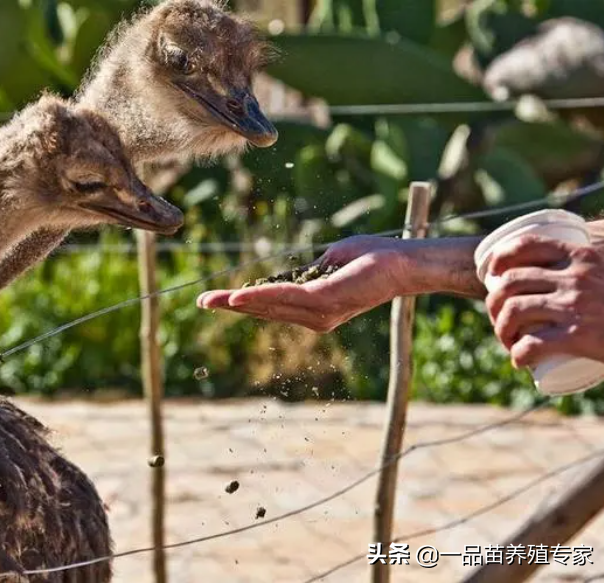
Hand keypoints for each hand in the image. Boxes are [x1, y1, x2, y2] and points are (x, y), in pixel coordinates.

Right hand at [196, 236, 411, 332]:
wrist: (402, 262)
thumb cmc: (372, 258)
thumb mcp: (332, 262)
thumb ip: (311, 270)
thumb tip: (296, 272)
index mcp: (315, 309)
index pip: (272, 306)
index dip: (244, 303)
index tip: (216, 300)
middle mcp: (315, 318)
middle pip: (264, 310)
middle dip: (231, 306)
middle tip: (201, 301)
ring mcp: (319, 312)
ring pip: (269, 305)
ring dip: (238, 303)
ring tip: (212, 300)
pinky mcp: (324, 301)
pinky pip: (284, 297)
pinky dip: (259, 297)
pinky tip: (238, 296)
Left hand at [484, 234, 603, 367]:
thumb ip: (590, 267)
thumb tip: (567, 264)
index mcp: (582, 255)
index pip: (526, 245)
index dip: (499, 258)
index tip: (492, 274)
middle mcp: (574, 277)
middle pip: (510, 283)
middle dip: (493, 302)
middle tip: (499, 319)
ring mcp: (574, 306)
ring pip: (513, 312)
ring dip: (501, 330)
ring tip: (508, 341)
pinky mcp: (578, 336)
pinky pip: (531, 344)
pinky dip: (517, 354)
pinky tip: (519, 360)